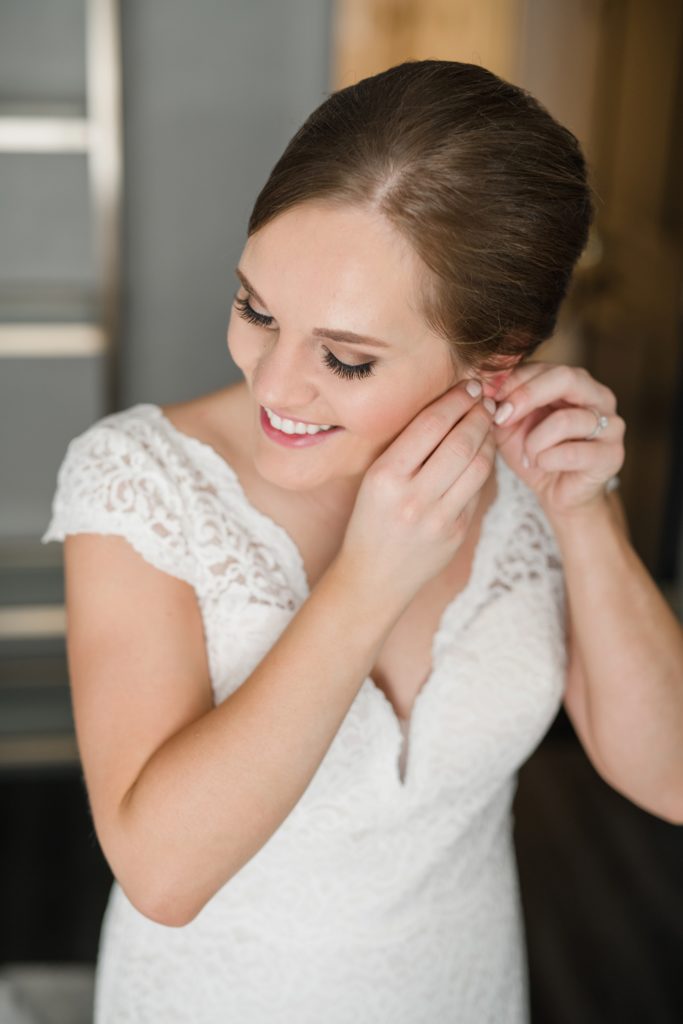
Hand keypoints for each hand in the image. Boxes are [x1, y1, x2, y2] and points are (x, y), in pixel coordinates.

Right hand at [339, 380, 496, 599]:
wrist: (373, 578)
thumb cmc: (371, 520)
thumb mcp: (374, 479)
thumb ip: (407, 448)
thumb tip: (448, 407)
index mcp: (385, 476)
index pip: (431, 425)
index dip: (456, 400)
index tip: (468, 385)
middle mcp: (412, 497)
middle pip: (461, 442)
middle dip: (479, 414)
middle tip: (486, 398)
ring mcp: (438, 518)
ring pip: (478, 466)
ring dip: (488, 439)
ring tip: (488, 423)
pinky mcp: (456, 533)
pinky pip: (478, 490)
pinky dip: (484, 466)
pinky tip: (482, 453)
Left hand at [490, 361, 624, 519]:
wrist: (557, 494)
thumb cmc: (535, 454)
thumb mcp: (510, 425)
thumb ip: (500, 403)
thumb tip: (483, 385)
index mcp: (575, 382)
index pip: (543, 366)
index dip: (511, 381)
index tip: (486, 399)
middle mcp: (599, 396)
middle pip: (565, 377)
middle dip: (526, 396)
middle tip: (501, 418)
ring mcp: (611, 424)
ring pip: (566, 420)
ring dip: (534, 441)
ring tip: (527, 456)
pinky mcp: (612, 455)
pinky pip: (571, 453)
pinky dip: (546, 460)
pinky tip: (540, 466)